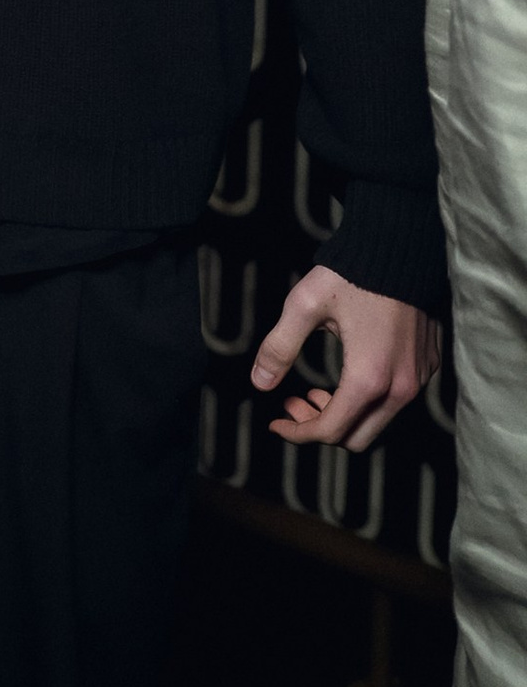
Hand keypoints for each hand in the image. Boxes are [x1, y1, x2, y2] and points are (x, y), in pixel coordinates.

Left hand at [250, 264, 439, 452]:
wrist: (400, 247)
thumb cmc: (351, 273)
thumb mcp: (304, 306)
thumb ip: (279, 347)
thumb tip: (258, 383)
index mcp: (369, 378)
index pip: (331, 431)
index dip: (298, 433)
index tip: (276, 421)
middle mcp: (400, 387)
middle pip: (357, 439)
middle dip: (320, 428)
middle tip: (293, 403)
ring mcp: (418, 378)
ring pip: (378, 423)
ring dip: (344, 415)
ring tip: (314, 391)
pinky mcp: (426, 365)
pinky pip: (395, 402)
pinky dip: (367, 401)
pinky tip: (346, 377)